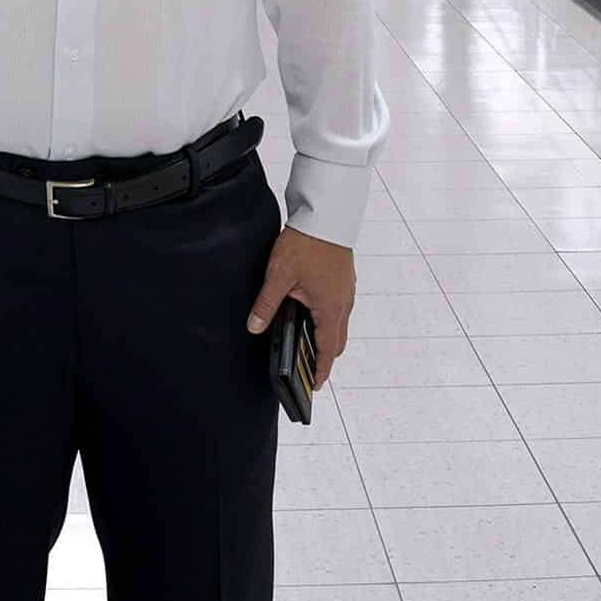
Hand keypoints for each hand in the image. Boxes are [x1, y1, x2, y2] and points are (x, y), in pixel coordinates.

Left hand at [245, 226, 355, 388]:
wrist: (326, 215)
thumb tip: (255, 327)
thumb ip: (267, 304)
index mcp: (330, 309)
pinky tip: (310, 311)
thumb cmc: (307, 243)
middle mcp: (343, 304)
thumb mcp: (280, 276)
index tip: (314, 386)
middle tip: (308, 367)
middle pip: (336, 341)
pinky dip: (328, 319)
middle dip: (323, 357)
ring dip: (326, 337)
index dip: (320, 371)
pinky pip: (338, 308)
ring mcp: (345, 291)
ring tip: (306, 342)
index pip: (327, 351)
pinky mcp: (343, 280)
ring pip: (339, 324)